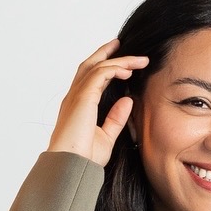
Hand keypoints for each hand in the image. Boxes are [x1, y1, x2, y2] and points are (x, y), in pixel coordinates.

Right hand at [46, 40, 148, 166]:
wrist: (71, 167)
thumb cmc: (84, 159)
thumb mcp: (106, 137)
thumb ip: (116, 118)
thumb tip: (128, 100)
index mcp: (78, 107)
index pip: (91, 79)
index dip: (104, 67)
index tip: (121, 62)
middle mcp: (75, 97)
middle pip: (90, 65)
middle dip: (106, 53)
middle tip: (121, 44)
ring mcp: (76, 96)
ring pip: (97, 66)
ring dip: (119, 60)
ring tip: (139, 60)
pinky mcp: (82, 97)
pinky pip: (100, 74)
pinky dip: (115, 68)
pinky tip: (128, 70)